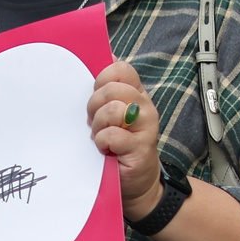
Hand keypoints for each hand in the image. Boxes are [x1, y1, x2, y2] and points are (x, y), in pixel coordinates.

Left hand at [88, 59, 163, 221]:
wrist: (136, 180)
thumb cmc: (117, 144)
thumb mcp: (110, 115)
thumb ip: (104, 92)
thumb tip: (95, 59)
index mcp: (136, 94)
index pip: (121, 70)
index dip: (102, 79)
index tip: (95, 95)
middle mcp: (144, 106)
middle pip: (112, 89)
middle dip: (94, 105)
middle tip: (93, 122)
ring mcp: (145, 127)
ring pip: (113, 110)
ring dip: (98, 125)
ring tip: (100, 136)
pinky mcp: (140, 148)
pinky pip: (112, 136)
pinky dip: (102, 142)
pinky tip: (105, 149)